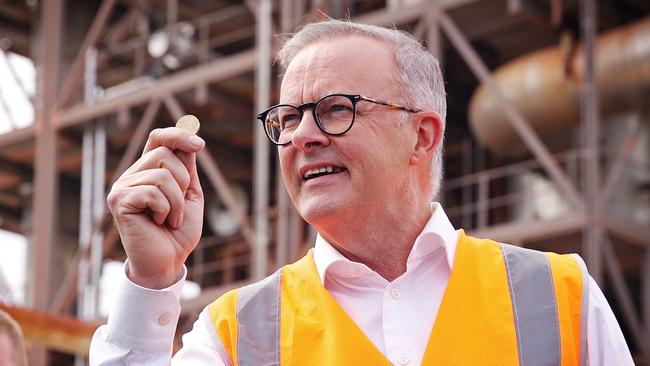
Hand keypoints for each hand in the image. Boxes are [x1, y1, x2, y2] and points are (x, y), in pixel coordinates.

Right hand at [107, 127, 204, 288]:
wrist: (168, 262)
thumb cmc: (178, 231)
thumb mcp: (189, 195)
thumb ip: (187, 169)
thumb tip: (190, 139)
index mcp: (147, 170)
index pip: (158, 138)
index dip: (178, 135)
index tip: (200, 144)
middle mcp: (131, 175)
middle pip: (164, 154)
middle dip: (183, 181)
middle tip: (178, 206)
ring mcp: (122, 187)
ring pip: (162, 174)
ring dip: (176, 202)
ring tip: (170, 219)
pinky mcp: (119, 201)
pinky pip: (153, 193)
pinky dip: (165, 210)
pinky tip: (157, 223)